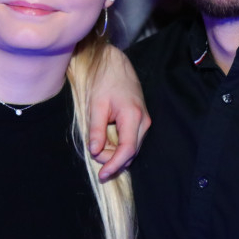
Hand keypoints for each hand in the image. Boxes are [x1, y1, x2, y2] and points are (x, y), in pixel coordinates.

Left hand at [88, 46, 150, 180]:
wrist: (115, 64)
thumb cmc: (104, 81)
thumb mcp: (95, 105)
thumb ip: (96, 130)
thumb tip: (95, 151)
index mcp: (133, 116)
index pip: (127, 150)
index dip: (114, 164)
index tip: (102, 175)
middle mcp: (144, 121)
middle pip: (131, 153)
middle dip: (112, 159)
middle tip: (93, 152)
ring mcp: (144, 121)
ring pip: (132, 148)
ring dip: (115, 153)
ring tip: (98, 144)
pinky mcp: (141, 121)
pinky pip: (131, 140)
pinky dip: (118, 146)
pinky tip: (106, 141)